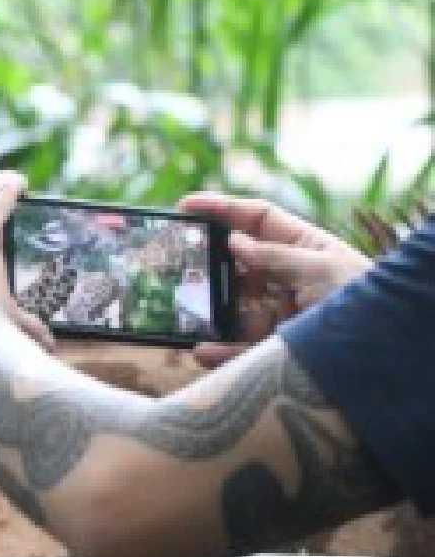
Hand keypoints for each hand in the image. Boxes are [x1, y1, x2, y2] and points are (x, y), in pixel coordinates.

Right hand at [178, 192, 369, 365]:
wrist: (383, 347)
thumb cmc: (362, 299)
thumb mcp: (321, 268)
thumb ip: (276, 256)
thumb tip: (234, 241)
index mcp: (304, 246)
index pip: (257, 219)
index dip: (223, 209)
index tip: (185, 206)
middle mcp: (288, 277)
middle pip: (238, 264)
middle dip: (207, 264)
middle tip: (173, 264)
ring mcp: (280, 312)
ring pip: (234, 308)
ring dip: (209, 311)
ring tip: (184, 314)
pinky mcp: (276, 345)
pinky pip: (239, 346)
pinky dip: (218, 350)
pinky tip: (202, 350)